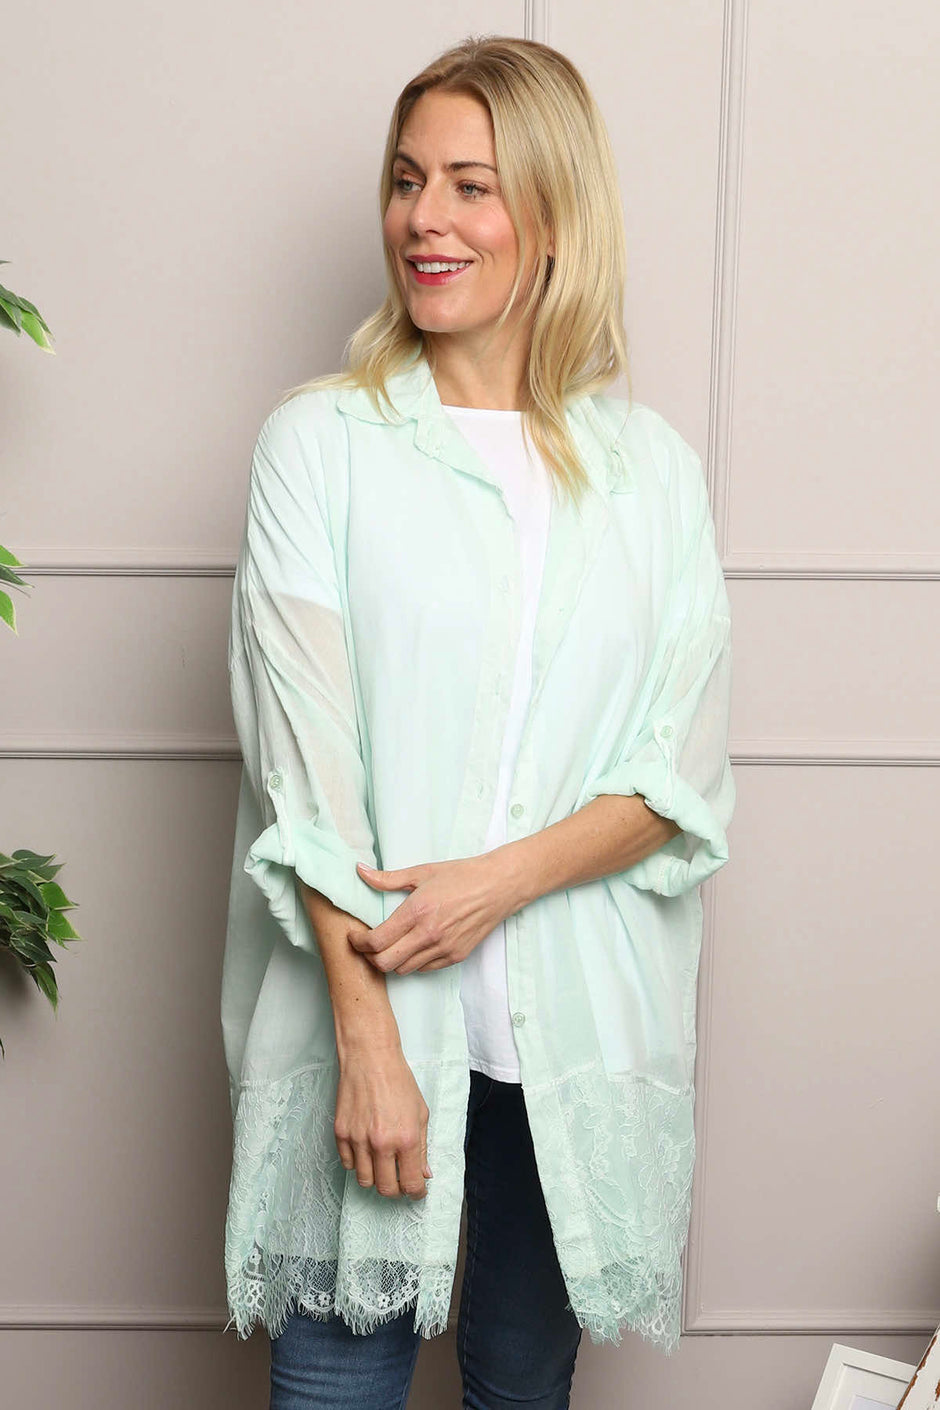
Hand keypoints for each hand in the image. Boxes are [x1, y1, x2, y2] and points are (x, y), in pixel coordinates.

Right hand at [333, 1036, 431, 1198]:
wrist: (370, 1059)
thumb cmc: (398, 1082)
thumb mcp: (420, 1113)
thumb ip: (423, 1147)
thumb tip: (424, 1173)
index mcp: (406, 1139)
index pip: (411, 1183)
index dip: (416, 1192)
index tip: (417, 1190)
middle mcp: (381, 1143)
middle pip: (386, 1188)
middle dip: (396, 1189)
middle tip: (399, 1179)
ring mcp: (358, 1140)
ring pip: (364, 1181)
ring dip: (375, 1177)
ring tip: (382, 1163)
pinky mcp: (341, 1133)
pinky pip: (348, 1163)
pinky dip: (358, 1162)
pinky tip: (366, 1149)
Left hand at [350, 853, 521, 973]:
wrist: (499, 886)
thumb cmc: (462, 875)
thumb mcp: (422, 872)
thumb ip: (387, 877)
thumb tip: (360, 871)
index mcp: (417, 911)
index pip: (376, 941)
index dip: (358, 943)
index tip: (354, 937)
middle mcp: (429, 934)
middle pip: (385, 963)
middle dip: (369, 957)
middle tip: (366, 946)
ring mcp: (443, 948)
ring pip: (403, 969)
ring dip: (391, 961)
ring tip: (388, 946)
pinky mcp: (456, 956)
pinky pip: (424, 969)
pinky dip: (412, 962)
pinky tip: (412, 947)